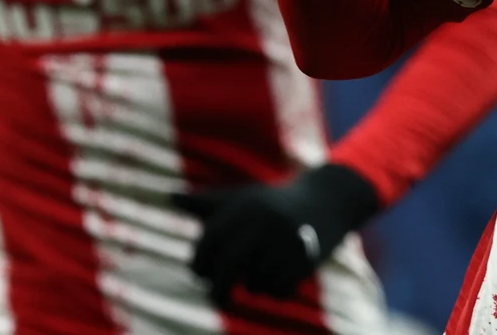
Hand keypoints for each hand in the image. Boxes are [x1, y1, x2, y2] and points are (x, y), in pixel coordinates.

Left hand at [174, 163, 380, 304]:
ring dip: (256, 284)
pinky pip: (277, 290)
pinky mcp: (302, 258)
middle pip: (226, 270)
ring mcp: (282, 241)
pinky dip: (277, 289)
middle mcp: (260, 222)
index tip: (201, 274)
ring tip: (269, 265)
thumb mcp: (241, 198)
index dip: (199, 264)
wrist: (326, 200)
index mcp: (241, 207)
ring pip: (254, 283)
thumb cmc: (272, 203)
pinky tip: (286, 273)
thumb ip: (205, 204)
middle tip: (218, 300)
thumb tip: (170, 196)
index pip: (207, 245)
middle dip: (218, 291)